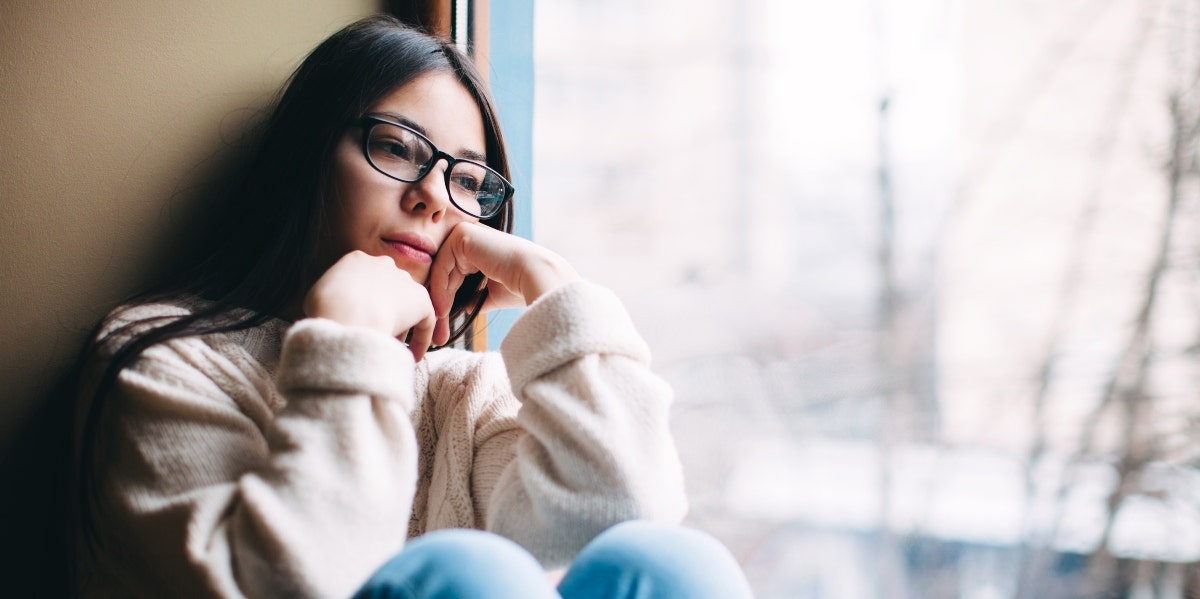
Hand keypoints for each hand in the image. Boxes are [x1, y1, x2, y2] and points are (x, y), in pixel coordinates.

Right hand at [303, 251, 437, 360]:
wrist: (346, 314)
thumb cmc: (325, 309)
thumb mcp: (315, 298)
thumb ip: (329, 299)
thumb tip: (333, 314)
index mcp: (356, 260)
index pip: (364, 282)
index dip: (363, 305)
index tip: (360, 323)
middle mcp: (383, 265)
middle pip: (387, 292)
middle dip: (383, 314)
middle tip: (376, 336)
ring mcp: (403, 280)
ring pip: (406, 306)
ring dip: (401, 328)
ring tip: (391, 350)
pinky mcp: (421, 299)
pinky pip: (425, 320)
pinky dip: (421, 339)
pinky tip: (412, 357)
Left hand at [427, 222, 579, 345]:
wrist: (536, 277)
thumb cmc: (520, 286)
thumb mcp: (492, 294)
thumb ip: (477, 297)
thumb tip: (464, 307)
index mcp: (479, 248)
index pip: (453, 274)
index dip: (446, 300)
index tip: (443, 326)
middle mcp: (472, 237)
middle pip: (444, 272)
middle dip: (439, 302)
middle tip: (437, 331)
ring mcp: (466, 233)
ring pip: (440, 269)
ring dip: (437, 298)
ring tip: (440, 323)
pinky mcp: (462, 235)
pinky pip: (441, 264)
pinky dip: (439, 288)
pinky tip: (443, 310)